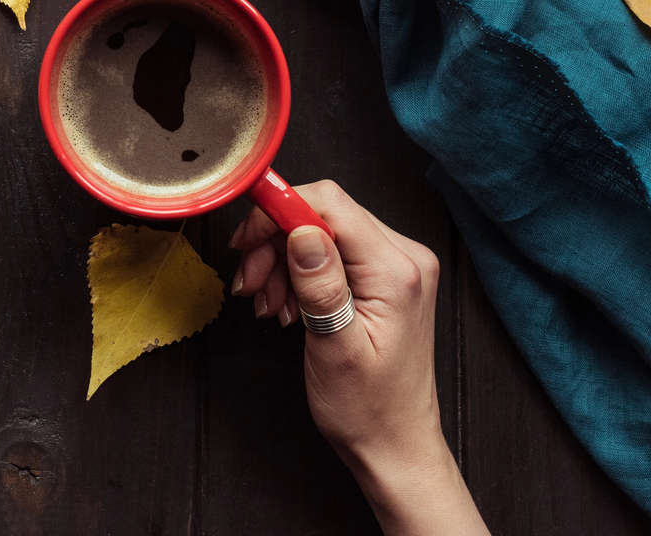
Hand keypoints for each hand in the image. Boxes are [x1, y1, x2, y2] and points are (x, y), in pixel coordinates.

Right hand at [230, 181, 486, 535]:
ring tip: (266, 302)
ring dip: (282, 261)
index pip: (331, 205)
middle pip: (323, 215)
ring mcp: (396, 267)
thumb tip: (301, 230)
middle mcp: (405, 259)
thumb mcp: (336, 348)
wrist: (394, 445)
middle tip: (249, 281)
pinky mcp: (384, 278)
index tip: (245, 236)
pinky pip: (331, 254)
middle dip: (275, 243)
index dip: (279, 210)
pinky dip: (299, 273)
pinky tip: (286, 304)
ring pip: (321, 233)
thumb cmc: (369, 410)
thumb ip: (321, 284)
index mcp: (398, 271)